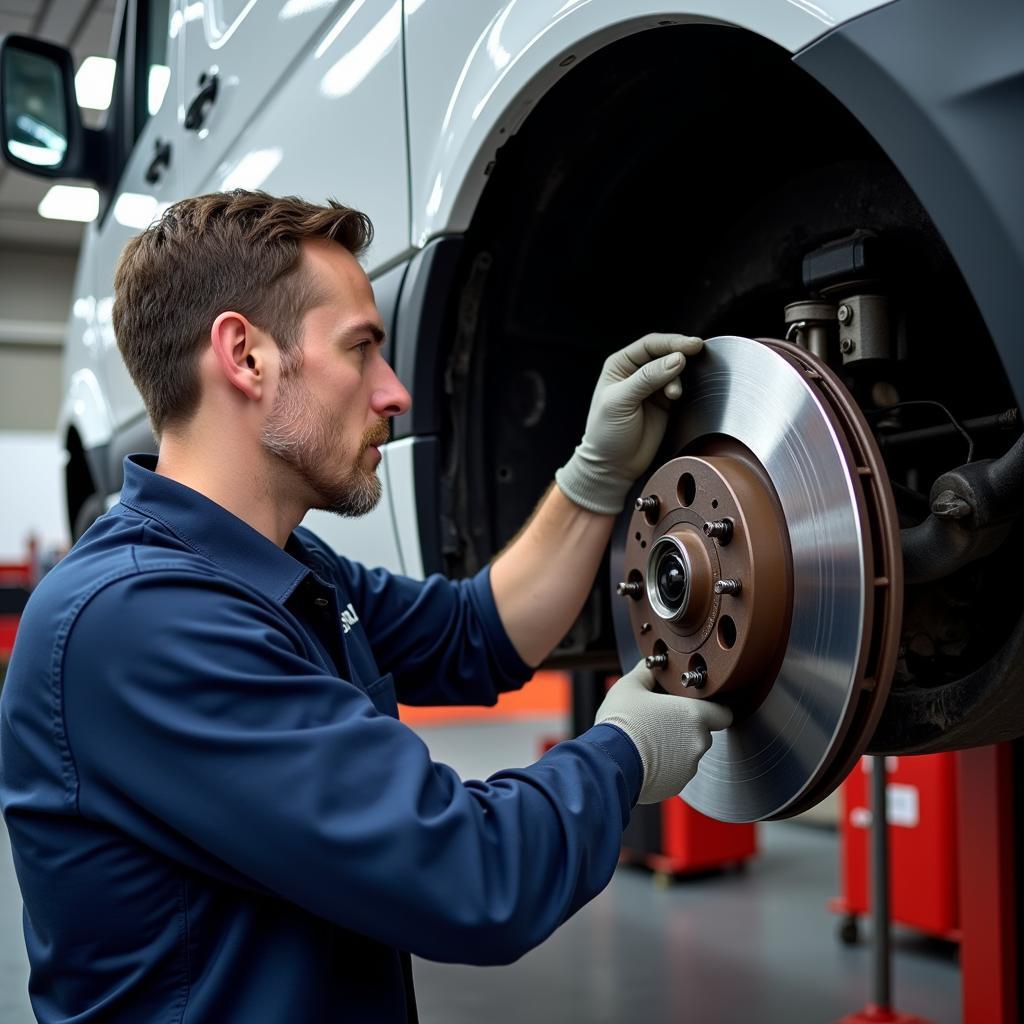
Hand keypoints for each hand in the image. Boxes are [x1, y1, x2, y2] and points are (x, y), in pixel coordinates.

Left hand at [554, 333, 702, 514]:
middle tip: (697, 354)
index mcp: (620, 365)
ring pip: (674, 370)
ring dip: (679, 377)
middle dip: (680, 354)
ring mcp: (651, 387)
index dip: (671, 342)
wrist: (613, 465)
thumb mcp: (621, 402)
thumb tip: (676, 359)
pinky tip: (676, 397)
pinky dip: (683, 388)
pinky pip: (679, 386)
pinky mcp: (664, 403)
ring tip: (674, 394)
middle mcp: (636, 372)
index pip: (650, 345)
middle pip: (665, 353)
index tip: (691, 346)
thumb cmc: (606, 433)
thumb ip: (647, 379)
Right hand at [595, 661, 731, 803]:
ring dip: (676, 747)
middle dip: (686, 727)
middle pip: (703, 732)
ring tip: (649, 740)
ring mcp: (689, 767)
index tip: (698, 706)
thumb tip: (650, 666)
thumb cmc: (621, 723)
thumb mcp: (630, 686)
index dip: (713, 708)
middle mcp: (698, 743)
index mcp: (694, 715)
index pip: (724, 713)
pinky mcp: (676, 785)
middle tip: (662, 719)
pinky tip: (646, 757)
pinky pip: (677, 771)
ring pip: (689, 753)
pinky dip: (666, 765)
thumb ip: (647, 673)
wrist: (608, 762)